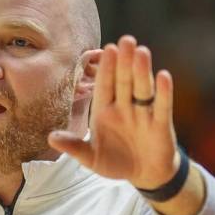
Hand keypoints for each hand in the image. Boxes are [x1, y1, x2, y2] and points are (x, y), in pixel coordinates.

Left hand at [49, 35, 178, 189]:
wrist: (144, 174)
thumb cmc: (115, 161)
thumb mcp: (91, 157)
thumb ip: (73, 146)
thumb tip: (50, 138)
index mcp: (105, 111)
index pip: (105, 86)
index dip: (106, 68)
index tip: (106, 49)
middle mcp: (124, 108)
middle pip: (124, 81)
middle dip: (124, 62)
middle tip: (126, 40)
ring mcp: (143, 115)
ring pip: (142, 89)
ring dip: (142, 71)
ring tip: (142, 51)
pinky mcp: (160, 125)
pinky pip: (161, 107)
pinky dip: (163, 93)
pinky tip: (163, 76)